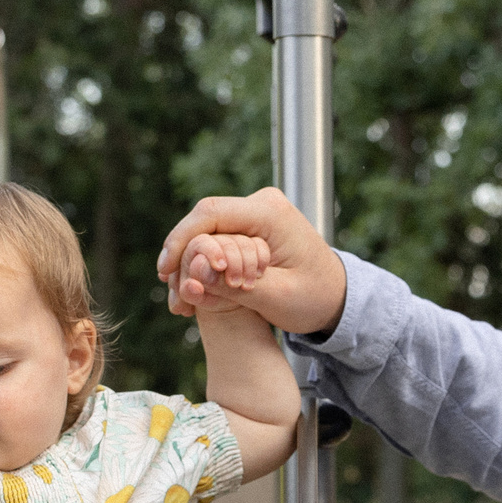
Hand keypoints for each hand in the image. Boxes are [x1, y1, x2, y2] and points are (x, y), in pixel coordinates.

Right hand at [156, 187, 347, 335]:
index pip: (211, 213)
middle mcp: (261, 204)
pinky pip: (217, 239)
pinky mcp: (250, 228)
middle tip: (170, 289)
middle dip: (182, 255)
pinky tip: (193, 289)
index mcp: (271, 212)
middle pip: (204, 221)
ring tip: (180, 297)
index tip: (165, 270)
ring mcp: (255, 213)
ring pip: (207, 232)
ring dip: (190, 262)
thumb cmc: (315, 297)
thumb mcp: (277, 298)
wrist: (336, 296)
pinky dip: (202, 263)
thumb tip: (192, 278)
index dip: (181, 240)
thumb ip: (233, 288)